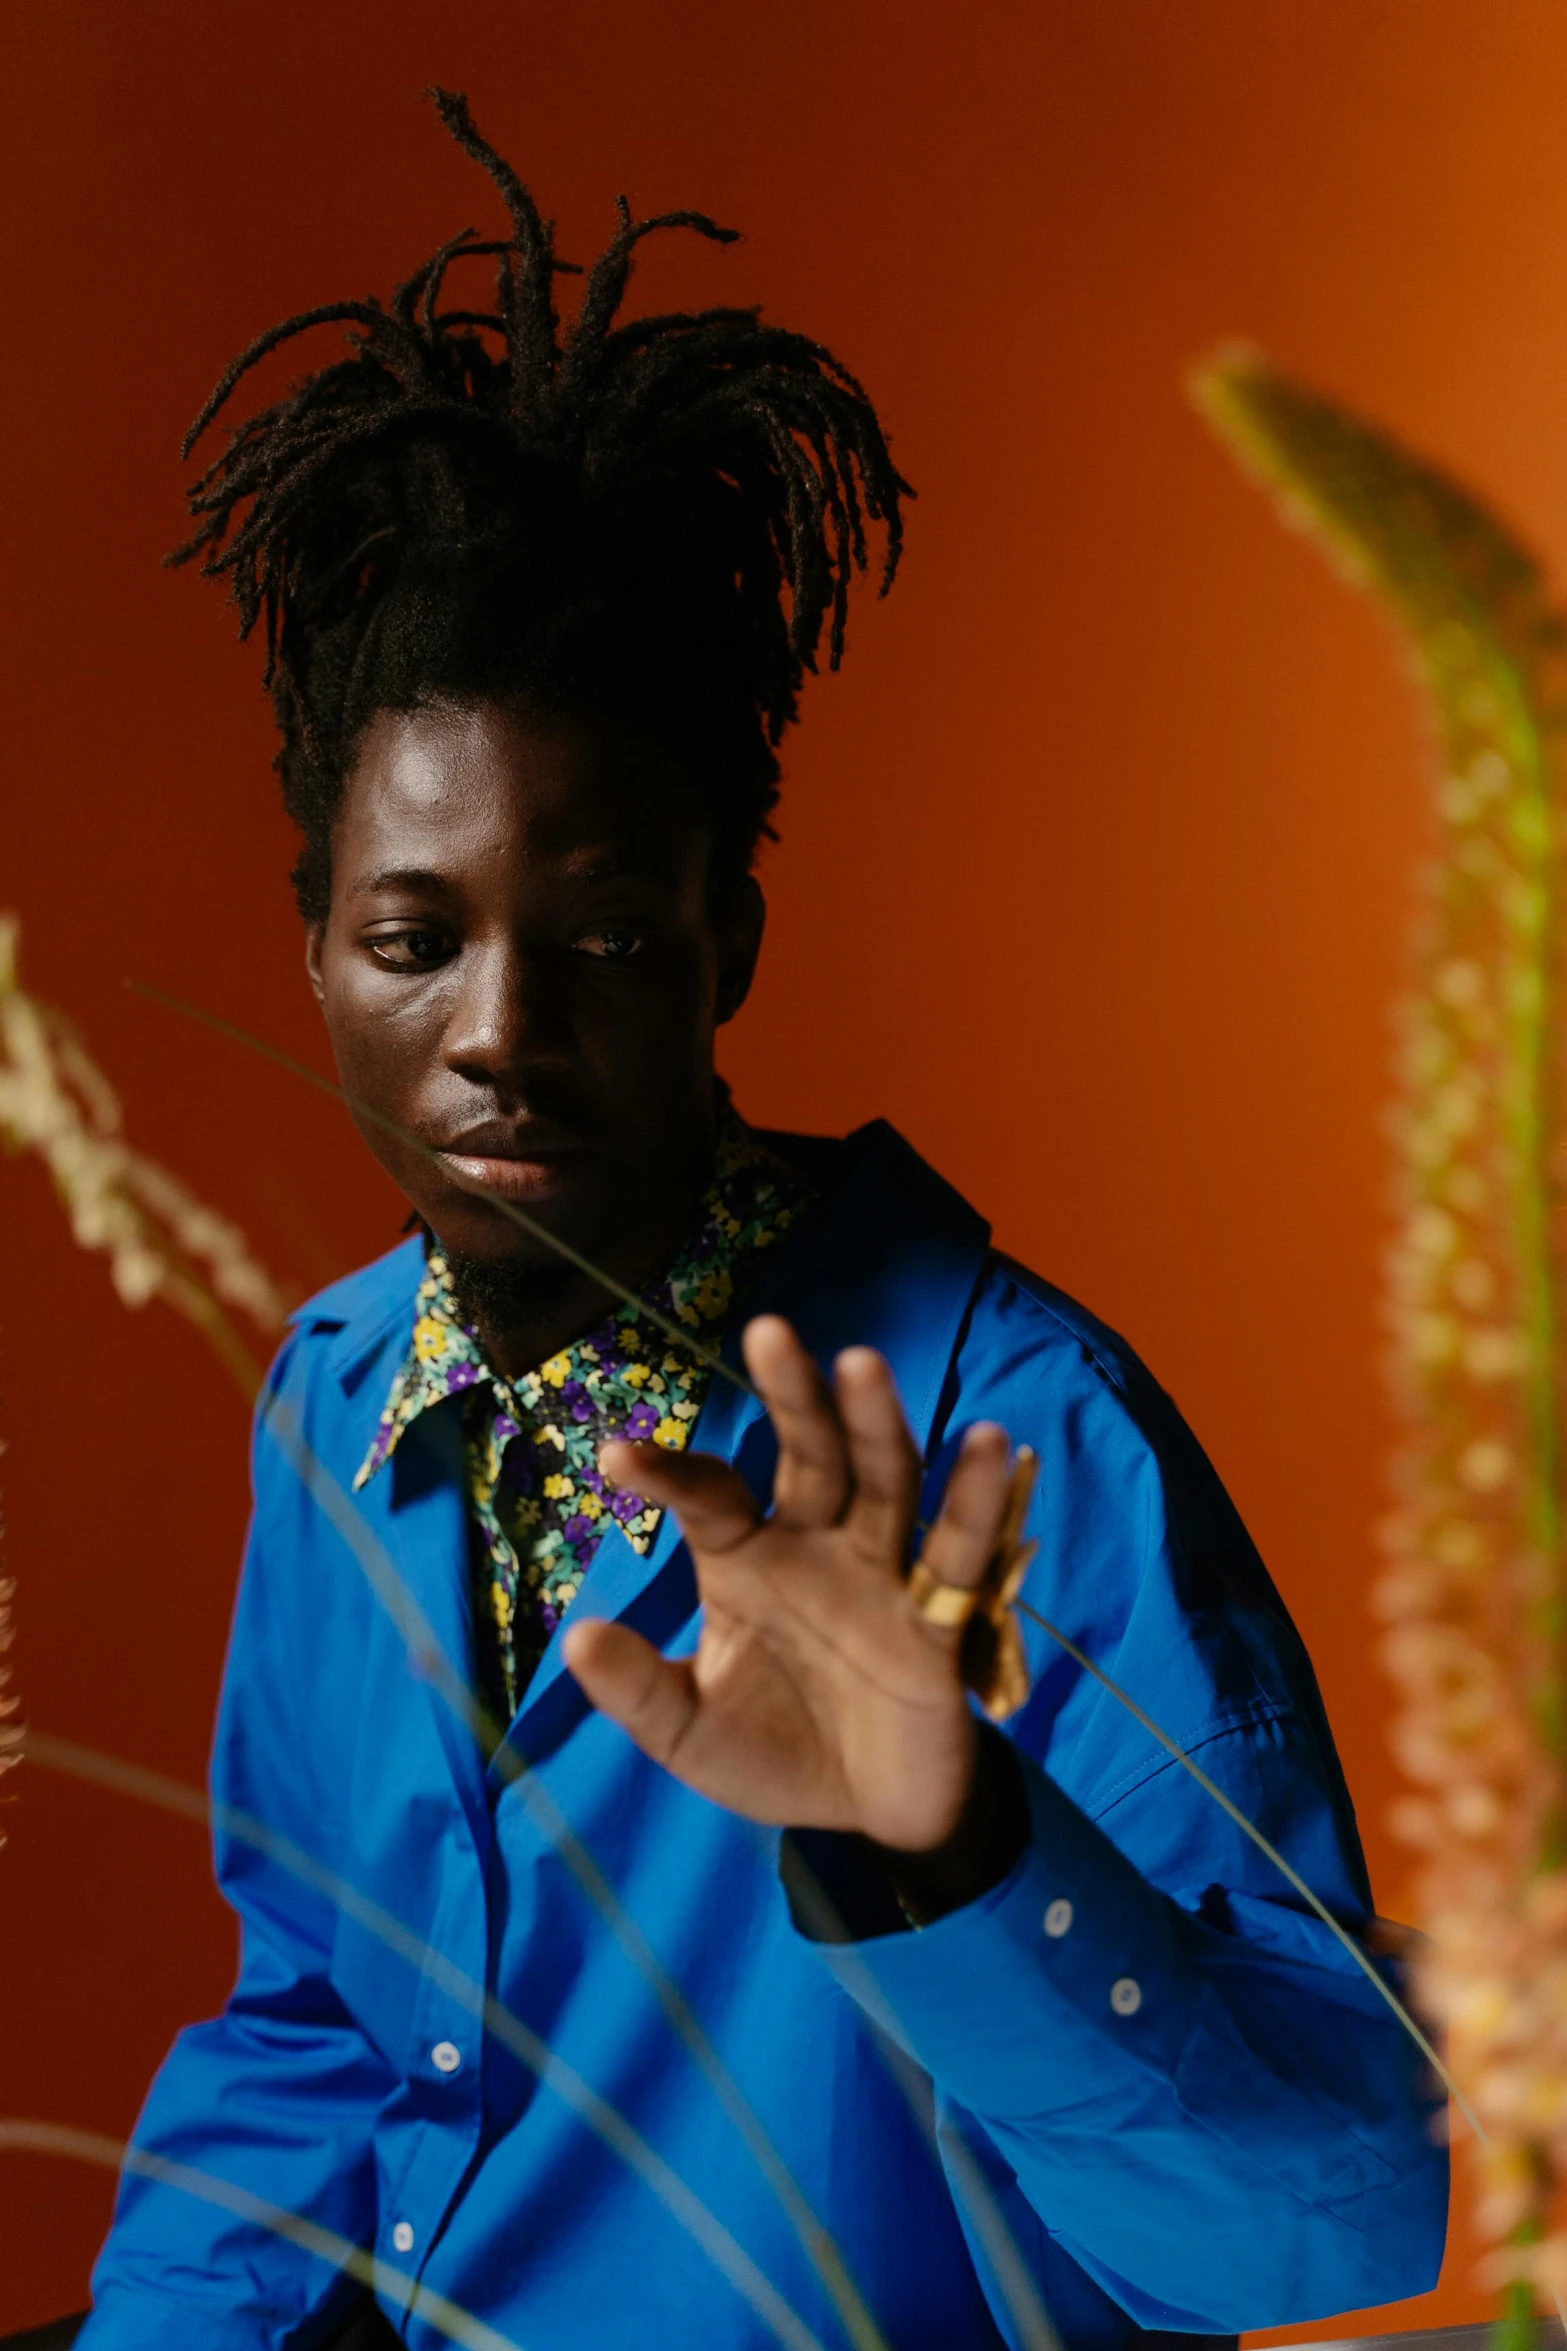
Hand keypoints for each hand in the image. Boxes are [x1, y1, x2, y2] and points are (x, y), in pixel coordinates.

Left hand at [561, 1315, 1014, 1852]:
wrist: (870, 1816)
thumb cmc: (774, 1752)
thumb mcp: (690, 1734)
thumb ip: (638, 1693)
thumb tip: (575, 1641)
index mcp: (745, 1560)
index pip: (709, 1497)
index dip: (669, 1473)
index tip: (616, 1457)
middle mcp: (816, 1544)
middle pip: (809, 1455)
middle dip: (792, 1396)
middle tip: (768, 1331)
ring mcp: (881, 1571)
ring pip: (884, 1481)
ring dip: (876, 1424)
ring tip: (863, 1364)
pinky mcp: (938, 1618)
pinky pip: (958, 1554)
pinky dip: (976, 1502)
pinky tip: (992, 1444)